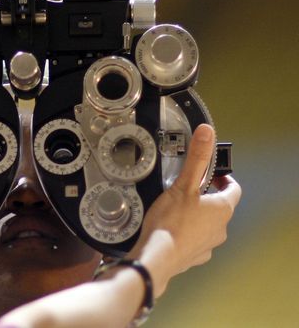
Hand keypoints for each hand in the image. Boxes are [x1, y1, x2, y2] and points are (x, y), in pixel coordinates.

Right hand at [128, 124, 241, 296]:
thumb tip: (207, 132)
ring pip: (207, 224)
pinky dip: (187, 232)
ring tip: (176, 207)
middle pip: (219, 206)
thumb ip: (197, 158)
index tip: (214, 174)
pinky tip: (172, 228)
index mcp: (222, 209)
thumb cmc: (171, 222)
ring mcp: (209, 244)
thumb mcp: (183, 184)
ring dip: (197, 215)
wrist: (157, 257)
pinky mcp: (195, 255)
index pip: (233, 189)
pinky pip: (195, 239)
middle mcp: (220, 228)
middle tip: (188, 188)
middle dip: (206, 196)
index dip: (224, 179)